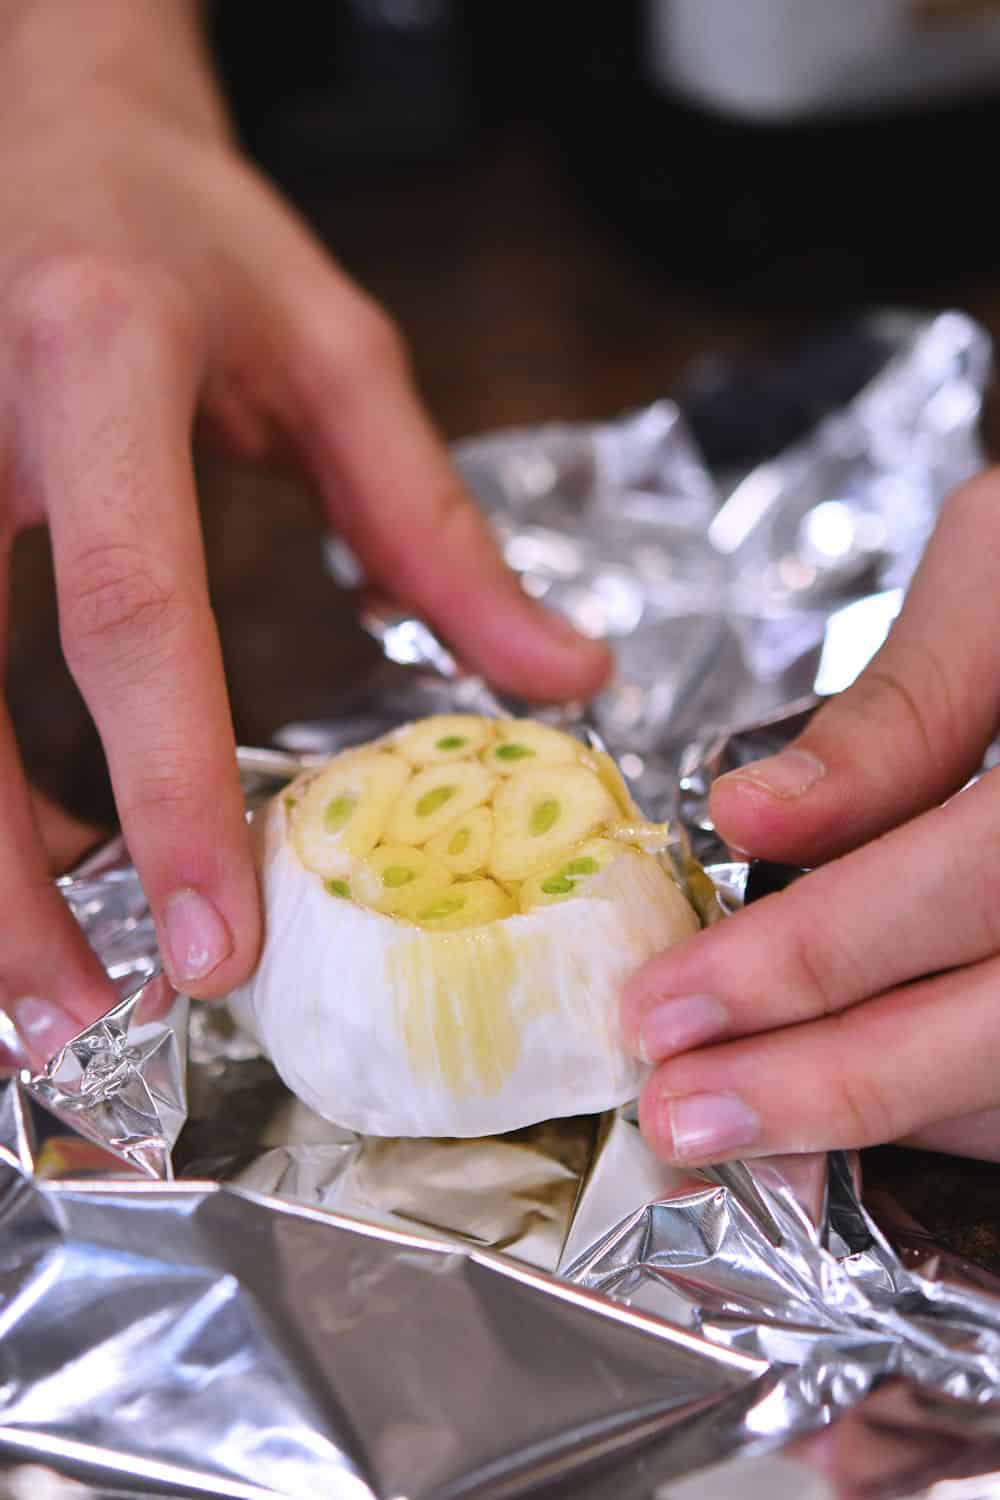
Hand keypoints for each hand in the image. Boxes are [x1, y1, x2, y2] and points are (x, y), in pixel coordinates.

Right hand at [0, 2, 608, 1063]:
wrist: (54, 125)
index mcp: (99, 368)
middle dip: (8, 884)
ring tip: (38, 993)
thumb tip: (558, 679)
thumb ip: (436, 527)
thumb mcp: (337, 356)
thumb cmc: (196, 237)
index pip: (127, 614)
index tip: (213, 943)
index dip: (167, 789)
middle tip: (80, 1024)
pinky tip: (21, 863)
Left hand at [623, 469, 999, 1164]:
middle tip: (678, 1115)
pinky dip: (963, 1107)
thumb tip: (750, 816)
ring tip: (746, 1128)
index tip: (664, 1003)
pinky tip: (859, 1106)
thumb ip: (894, 712)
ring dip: (891, 1119)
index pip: (964, 881)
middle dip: (832, 1083)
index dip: (810, 956)